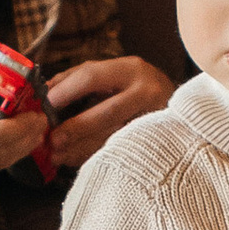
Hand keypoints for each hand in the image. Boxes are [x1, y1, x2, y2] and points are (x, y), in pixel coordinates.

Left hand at [45, 54, 171, 171]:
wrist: (185, 111)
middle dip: (75, 127)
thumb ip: (78, 79)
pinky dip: (95, 156)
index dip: (64, 92)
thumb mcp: (112, 75)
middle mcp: (148, 91)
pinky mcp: (157, 141)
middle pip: (106, 112)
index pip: (91, 76)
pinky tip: (76, 159)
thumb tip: (44, 93)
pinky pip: (121, 151)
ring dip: (81, 148)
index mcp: (131, 69)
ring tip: (58, 156)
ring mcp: (155, 119)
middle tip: (52, 140)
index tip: (43, 106)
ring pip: (114, 137)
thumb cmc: (137, 90)